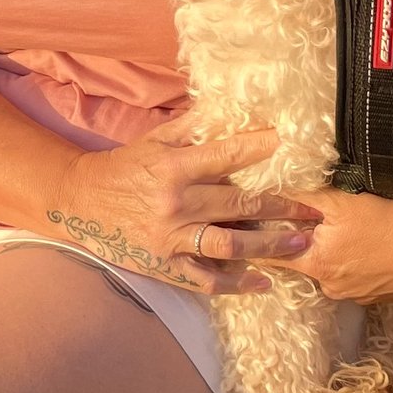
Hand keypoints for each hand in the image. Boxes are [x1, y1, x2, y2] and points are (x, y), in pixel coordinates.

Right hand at [46, 121, 320, 294]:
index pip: (226, 156)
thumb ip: (192, 127)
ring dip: (269, 247)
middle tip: (313, 212)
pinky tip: (263, 282)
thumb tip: (227, 108)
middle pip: (239, 208)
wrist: (80, 202)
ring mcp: (170, 239)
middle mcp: (176, 204)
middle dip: (282, 209)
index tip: (286, 143)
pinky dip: (236, 284)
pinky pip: (205, 280)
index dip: (259, 148)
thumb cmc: (122, 167)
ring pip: (230, 246)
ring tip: (300, 244)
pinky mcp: (163, 265)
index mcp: (174, 168)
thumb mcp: (154, 140)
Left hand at [255, 189, 392, 301]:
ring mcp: (353, 295)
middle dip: (296, 243)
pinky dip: (351, 261)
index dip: (257, 239)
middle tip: (301, 222)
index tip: (245, 227)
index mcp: (314, 264)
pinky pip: (351, 276)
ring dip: (327, 252)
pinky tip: (364, 245)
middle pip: (299, 262)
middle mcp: (328, 286)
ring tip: (343, 232)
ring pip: (327, 269)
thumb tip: (271, 196)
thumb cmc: (390, 221)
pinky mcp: (374, 296)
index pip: (269, 255)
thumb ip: (302, 202)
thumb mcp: (340, 202)